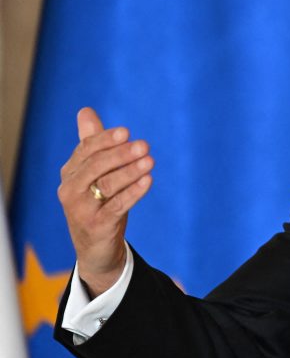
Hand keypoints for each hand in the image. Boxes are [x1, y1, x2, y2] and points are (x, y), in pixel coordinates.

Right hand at [57, 107, 153, 296]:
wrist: (96, 247)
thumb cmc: (97, 203)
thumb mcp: (94, 173)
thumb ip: (92, 143)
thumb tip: (85, 111)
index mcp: (70, 173)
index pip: (86, 150)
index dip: (106, 140)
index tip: (126, 132)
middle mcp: (71, 190)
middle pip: (96, 166)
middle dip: (120, 154)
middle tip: (144, 145)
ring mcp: (82, 209)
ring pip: (107, 185)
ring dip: (130, 171)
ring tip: (150, 160)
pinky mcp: (97, 226)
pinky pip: (117, 206)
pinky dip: (133, 192)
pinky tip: (148, 181)